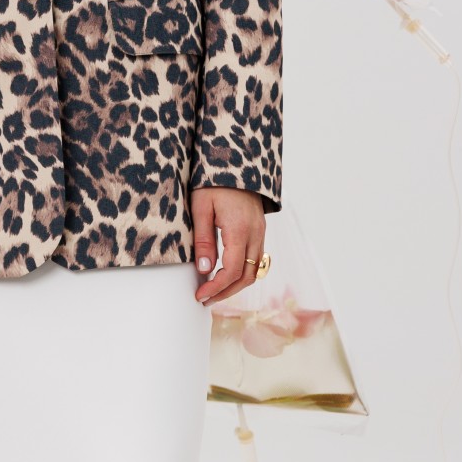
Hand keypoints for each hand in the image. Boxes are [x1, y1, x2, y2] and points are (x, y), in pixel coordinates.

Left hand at [190, 187, 264, 306]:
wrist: (235, 162)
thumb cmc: (213, 182)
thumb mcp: (200, 208)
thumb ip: (203, 240)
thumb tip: (205, 270)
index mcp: (239, 229)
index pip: (233, 270)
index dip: (216, 287)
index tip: (200, 295)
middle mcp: (255, 233)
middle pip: (246, 276)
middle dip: (226, 292)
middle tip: (205, 299)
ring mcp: (260, 232)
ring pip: (254, 271)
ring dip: (235, 285)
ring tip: (214, 292)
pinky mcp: (259, 230)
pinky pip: (256, 260)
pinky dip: (242, 273)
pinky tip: (226, 275)